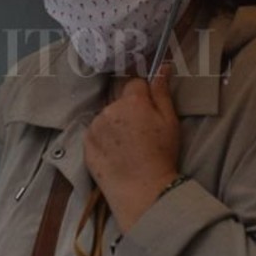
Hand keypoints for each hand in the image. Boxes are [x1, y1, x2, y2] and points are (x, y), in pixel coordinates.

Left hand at [84, 63, 181, 231]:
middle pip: (119, 102)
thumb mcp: (170, 121)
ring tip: (127, 148)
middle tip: (141, 135)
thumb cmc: (162, 154)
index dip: (144, 98)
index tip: (149, 114)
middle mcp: (109, 109)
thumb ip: (162, 91)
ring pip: (106, 118)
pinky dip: (103, 140)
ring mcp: (95, 127)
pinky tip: (115, 154)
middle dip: (128, 112)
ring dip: (114, 126)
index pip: (135, 84)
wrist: (143, 189)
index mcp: (132, 101)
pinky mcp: (86, 144)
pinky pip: (95, 133)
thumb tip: (163, 65)